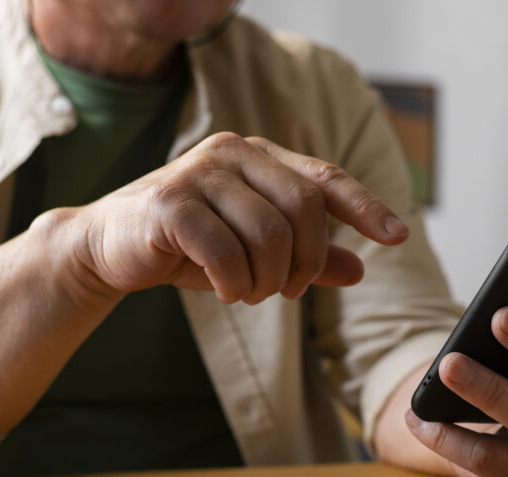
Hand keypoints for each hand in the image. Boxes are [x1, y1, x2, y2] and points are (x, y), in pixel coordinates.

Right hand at [49, 132, 408, 303]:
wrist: (109, 247)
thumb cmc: (188, 245)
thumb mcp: (254, 251)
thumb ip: (306, 256)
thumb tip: (360, 269)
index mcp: (260, 156)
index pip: (325, 178)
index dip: (365, 207)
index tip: (397, 237)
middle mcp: (234, 153)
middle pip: (303, 210)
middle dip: (306, 262)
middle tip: (289, 291)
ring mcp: (200, 174)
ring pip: (268, 233)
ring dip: (268, 279)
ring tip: (250, 292)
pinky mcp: (170, 204)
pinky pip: (226, 251)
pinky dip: (235, 283)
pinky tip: (226, 291)